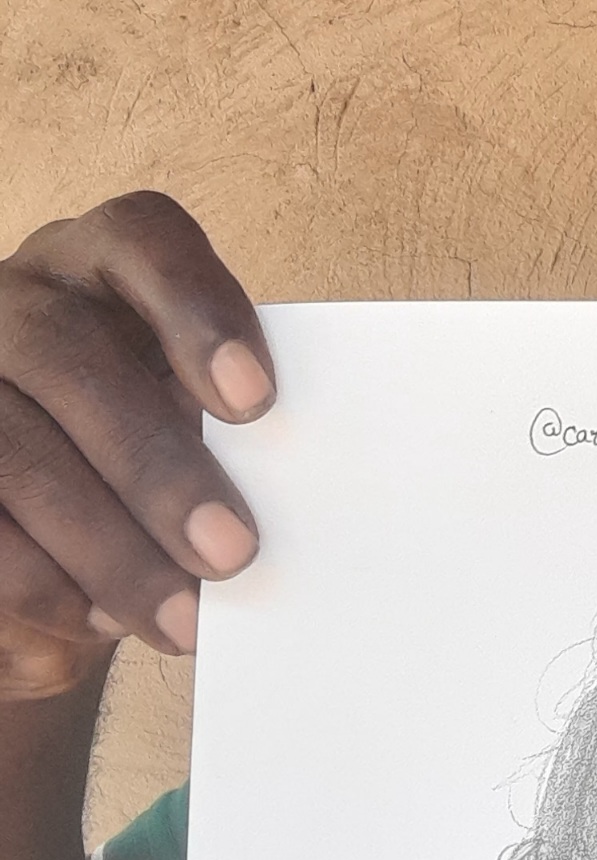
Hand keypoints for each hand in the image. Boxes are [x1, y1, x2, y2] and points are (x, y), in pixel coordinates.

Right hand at [0, 191, 273, 700]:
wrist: (55, 531)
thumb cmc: (154, 457)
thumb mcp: (195, 424)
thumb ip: (231, 430)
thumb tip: (304, 498)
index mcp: (101, 262)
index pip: (145, 240)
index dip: (198, 311)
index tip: (257, 401)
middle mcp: (18, 301)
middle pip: (69, 356)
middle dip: (156, 467)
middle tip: (233, 553)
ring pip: (15, 451)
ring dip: (107, 549)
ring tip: (180, 618)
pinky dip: (40, 580)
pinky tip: (96, 620)